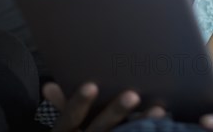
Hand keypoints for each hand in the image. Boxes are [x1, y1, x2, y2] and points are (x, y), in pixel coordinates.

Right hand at [43, 82, 165, 131]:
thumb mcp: (65, 125)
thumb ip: (62, 106)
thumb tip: (49, 87)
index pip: (69, 118)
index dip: (79, 102)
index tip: (91, 85)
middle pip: (99, 129)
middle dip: (116, 111)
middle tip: (133, 94)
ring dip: (141, 123)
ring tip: (158, 109)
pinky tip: (163, 123)